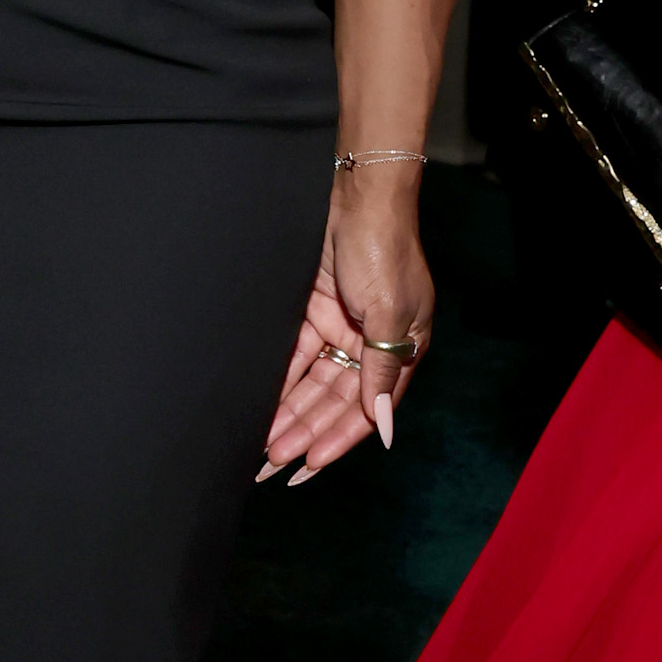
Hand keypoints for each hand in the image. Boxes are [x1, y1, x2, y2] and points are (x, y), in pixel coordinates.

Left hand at [257, 174, 433, 486]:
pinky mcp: (314, 312)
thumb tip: (382, 423)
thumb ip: (382, 369)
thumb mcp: (390, 314)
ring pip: (311, 384)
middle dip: (304, 432)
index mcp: (403, 349)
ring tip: (261, 445)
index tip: (309, 465)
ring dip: (288, 414)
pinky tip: (258, 405)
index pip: (367, 407)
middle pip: (334, 401)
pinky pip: (294, 356)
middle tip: (272, 463)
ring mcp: (341, 329)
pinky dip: (278, 381)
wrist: (356, 196)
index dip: (338, 439)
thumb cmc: (384, 250)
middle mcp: (371, 344)